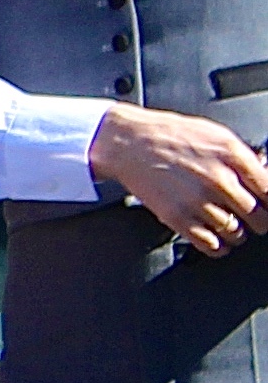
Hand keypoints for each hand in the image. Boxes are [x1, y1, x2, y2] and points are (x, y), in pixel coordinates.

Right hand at [92, 105, 267, 255]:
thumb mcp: (215, 134)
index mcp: (232, 156)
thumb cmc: (170, 135)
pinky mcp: (178, 218)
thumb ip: (243, 157)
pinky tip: (217, 239)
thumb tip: (264, 177)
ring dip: (237, 234)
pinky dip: (218, 247)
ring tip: (230, 226)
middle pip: (259, 217)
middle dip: (259, 220)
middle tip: (252, 218)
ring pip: (236, 234)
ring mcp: (198, 201)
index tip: (266, 207)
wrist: (128, 142)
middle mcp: (218, 180)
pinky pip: (210, 245)